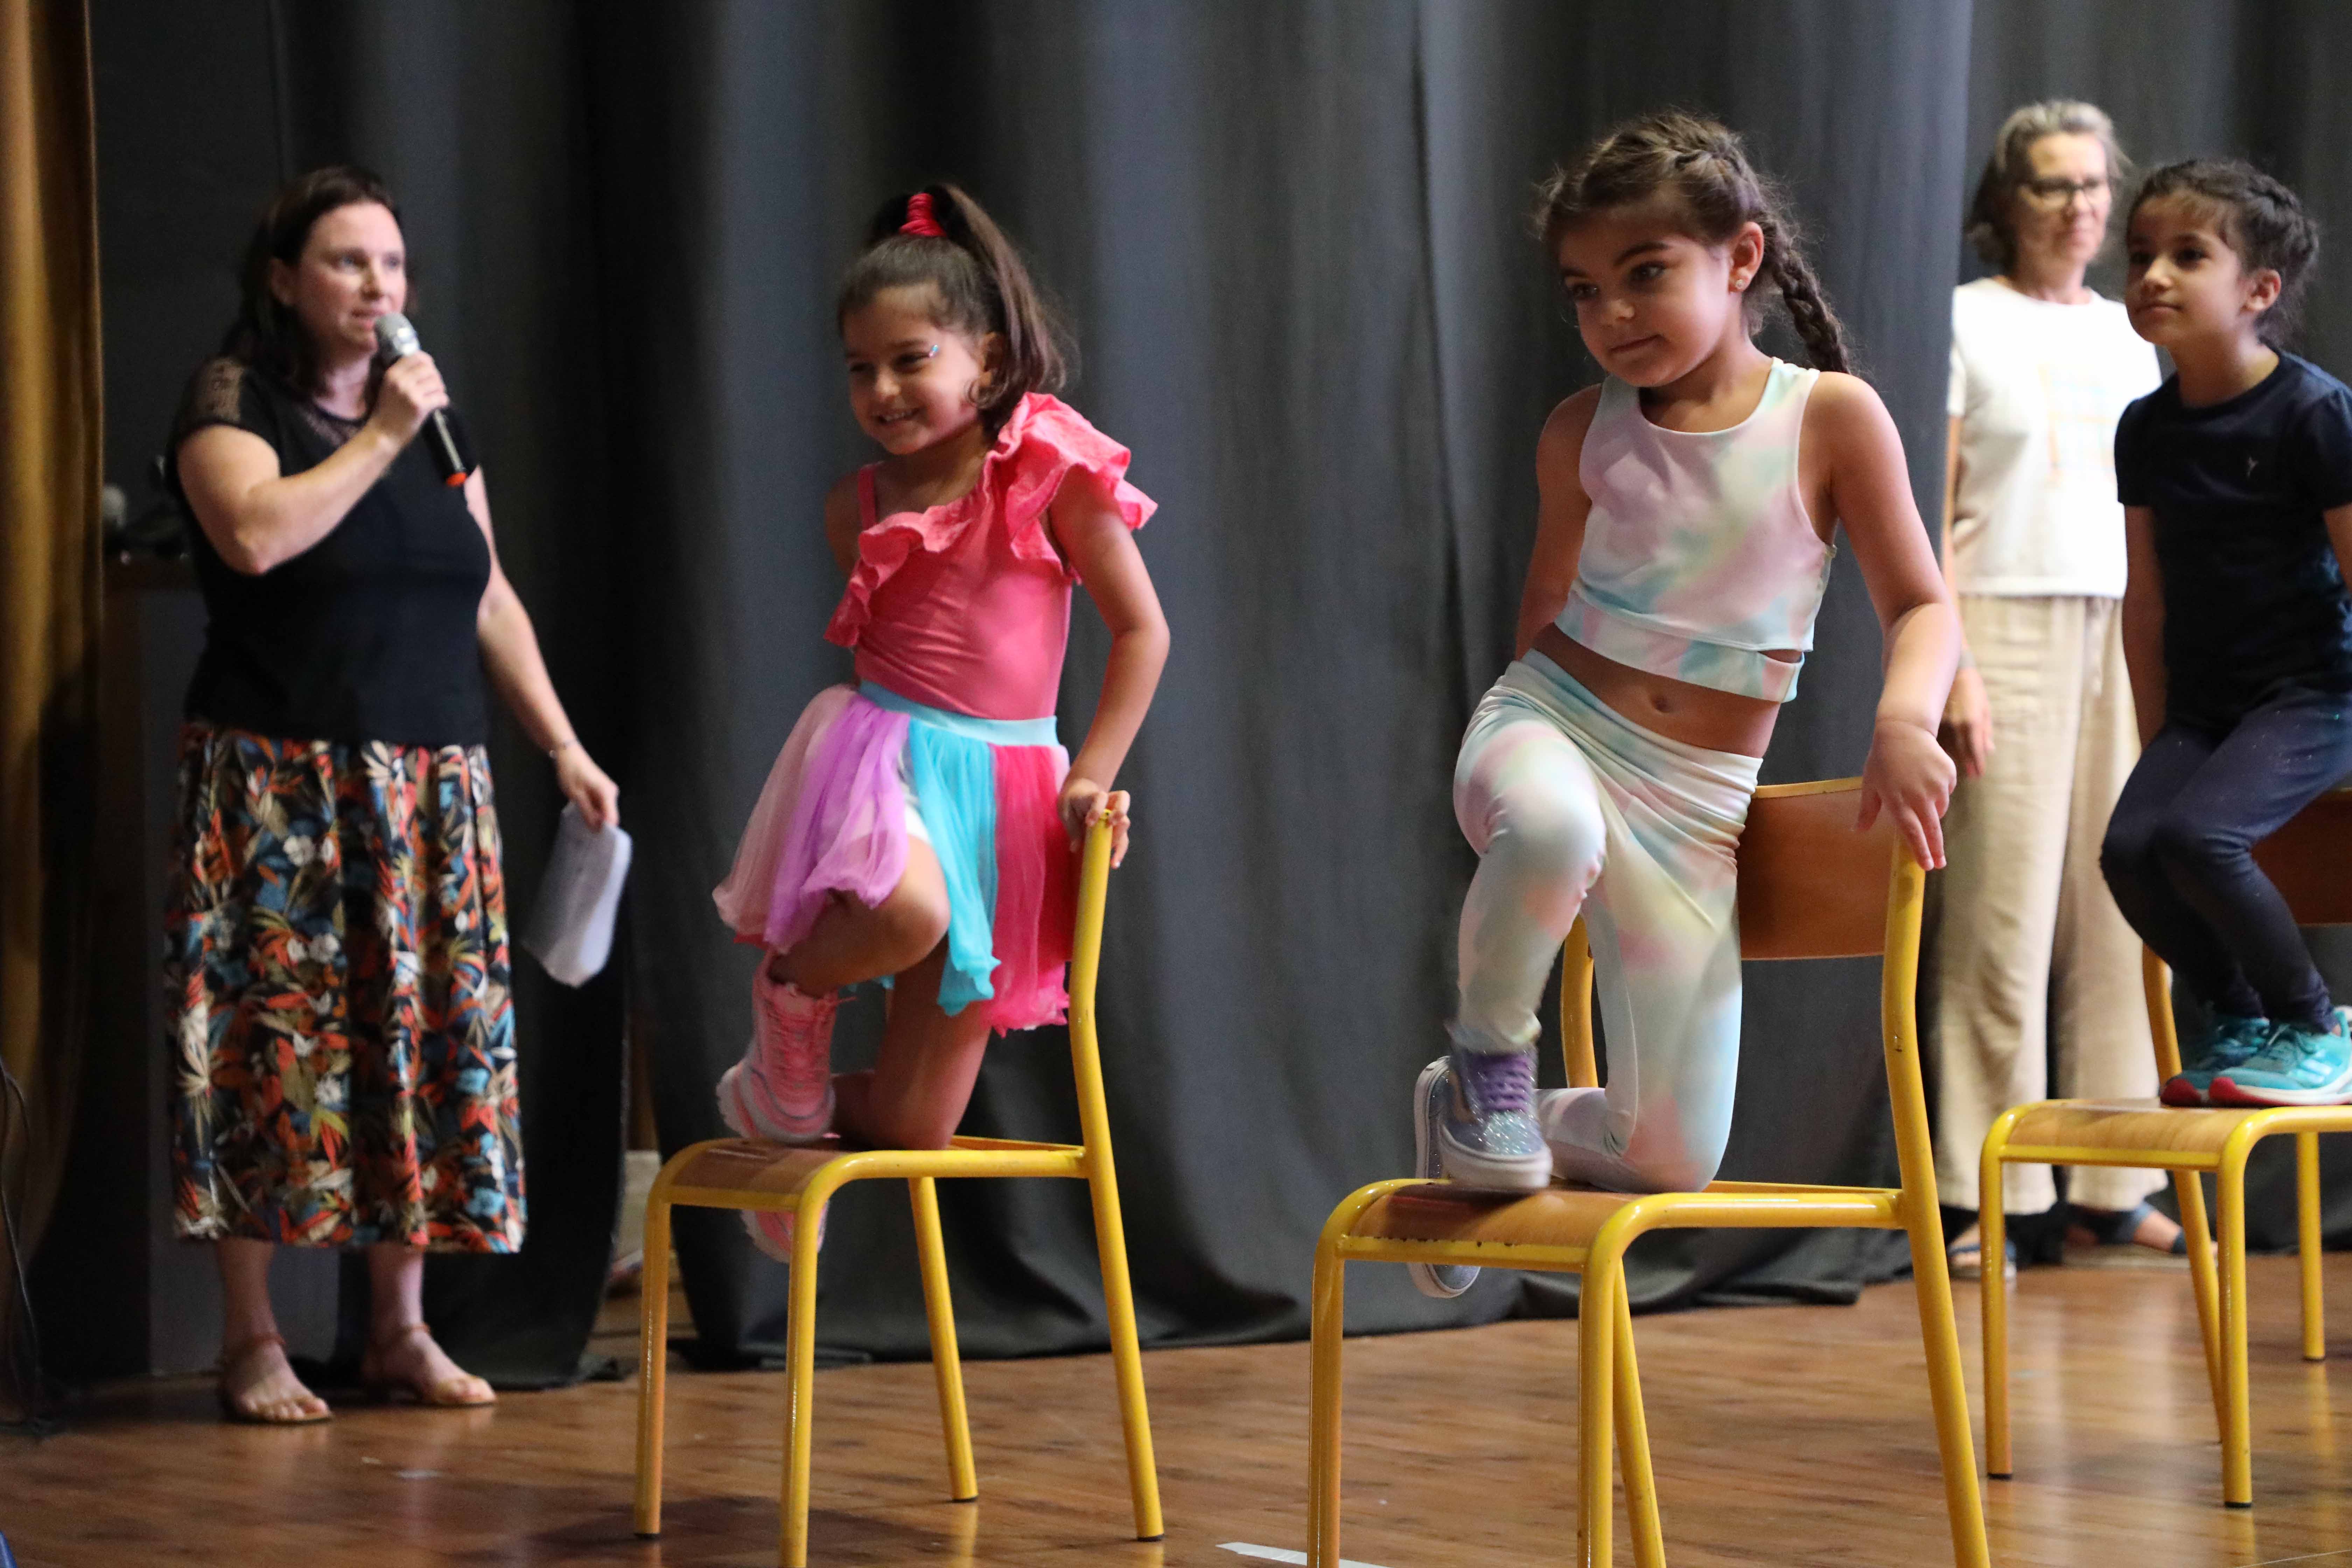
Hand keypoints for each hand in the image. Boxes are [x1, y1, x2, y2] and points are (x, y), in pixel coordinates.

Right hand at [369, 352, 450, 446]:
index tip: (431, 368)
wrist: (383, 434)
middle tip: (435, 386)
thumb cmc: (387, 412)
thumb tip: (425, 366)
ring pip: (437, 383)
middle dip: (436, 377)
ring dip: (440, 390)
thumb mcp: (388, 388)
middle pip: (429, 369)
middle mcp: (401, 381)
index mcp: (392, 374)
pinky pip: (440, 398)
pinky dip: (443, 401)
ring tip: (436, 396)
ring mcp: (411, 393)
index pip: (415, 357)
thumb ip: (403, 376)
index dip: (427, 362)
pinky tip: (438, 405)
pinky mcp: (420, 406)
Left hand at [554, 744, 619, 830]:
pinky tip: (583, 813)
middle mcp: (611, 792)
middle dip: (599, 825)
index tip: (596, 841)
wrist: (568, 754)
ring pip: (604, 811)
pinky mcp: (602, 790)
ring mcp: (608, 791)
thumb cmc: (571, 772)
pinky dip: (593, 810)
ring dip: (595, 817)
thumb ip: (587, 813)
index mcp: (607, 793)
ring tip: (582, 823)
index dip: (605, 830)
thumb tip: (596, 829)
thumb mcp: (576, 795)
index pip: (612, 818)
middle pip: (609, 815)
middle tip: (585, 833)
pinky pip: (600, 805)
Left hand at [1057, 777, 1130, 866]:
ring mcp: (1116, 814)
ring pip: (1125, 823)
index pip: (1100, 797)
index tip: (1089, 823)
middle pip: (1122, 805)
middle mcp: (1110, 802)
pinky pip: (1122, 837)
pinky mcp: (1117, 826)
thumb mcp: (1066, 811)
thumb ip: (1072, 827)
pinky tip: (1114, 863)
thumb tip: (1075, 848)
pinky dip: (1120, 850)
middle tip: (1109, 828)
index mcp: (1095, 795)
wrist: (1081, 792)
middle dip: (1118, 818)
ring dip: (1120, 841)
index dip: (1097, 809)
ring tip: (1113, 860)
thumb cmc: (1073, 801)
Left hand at [1858, 717, 1954, 869]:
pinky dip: (1939, 791)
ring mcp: (1936, 786)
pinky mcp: (1948, 775)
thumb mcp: (1870, 785)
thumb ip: (1867, 810)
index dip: (1920, 850)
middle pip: (1931, 829)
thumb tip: (1858, 831)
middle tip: (1940, 864)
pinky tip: (1927, 776)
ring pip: (1939, 810)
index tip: (1927, 866)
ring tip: (1918, 791)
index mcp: (1898, 802)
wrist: (1903, 730)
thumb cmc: (1882, 760)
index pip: (1912, 833)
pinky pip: (1946, 792)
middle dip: (1936, 849)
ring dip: (1932, 811)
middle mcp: (1919, 797)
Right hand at [1937, 663, 1993, 777]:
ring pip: (1944, 748)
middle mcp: (1954, 725)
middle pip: (1959, 753)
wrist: (1948, 670)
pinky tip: (1938, 753)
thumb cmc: (1971, 688)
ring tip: (1952, 769)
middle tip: (1968, 777)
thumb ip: (1986, 730)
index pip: (1975, 750)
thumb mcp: (1984, 707)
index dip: (1977, 764)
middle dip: (1965, 765)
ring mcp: (1939, 723)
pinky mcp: (1928, 721)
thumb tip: (1989, 750)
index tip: (1978, 775)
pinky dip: (1937, 748)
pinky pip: (1933, 740)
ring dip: (1949, 759)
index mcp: (1971, 722)